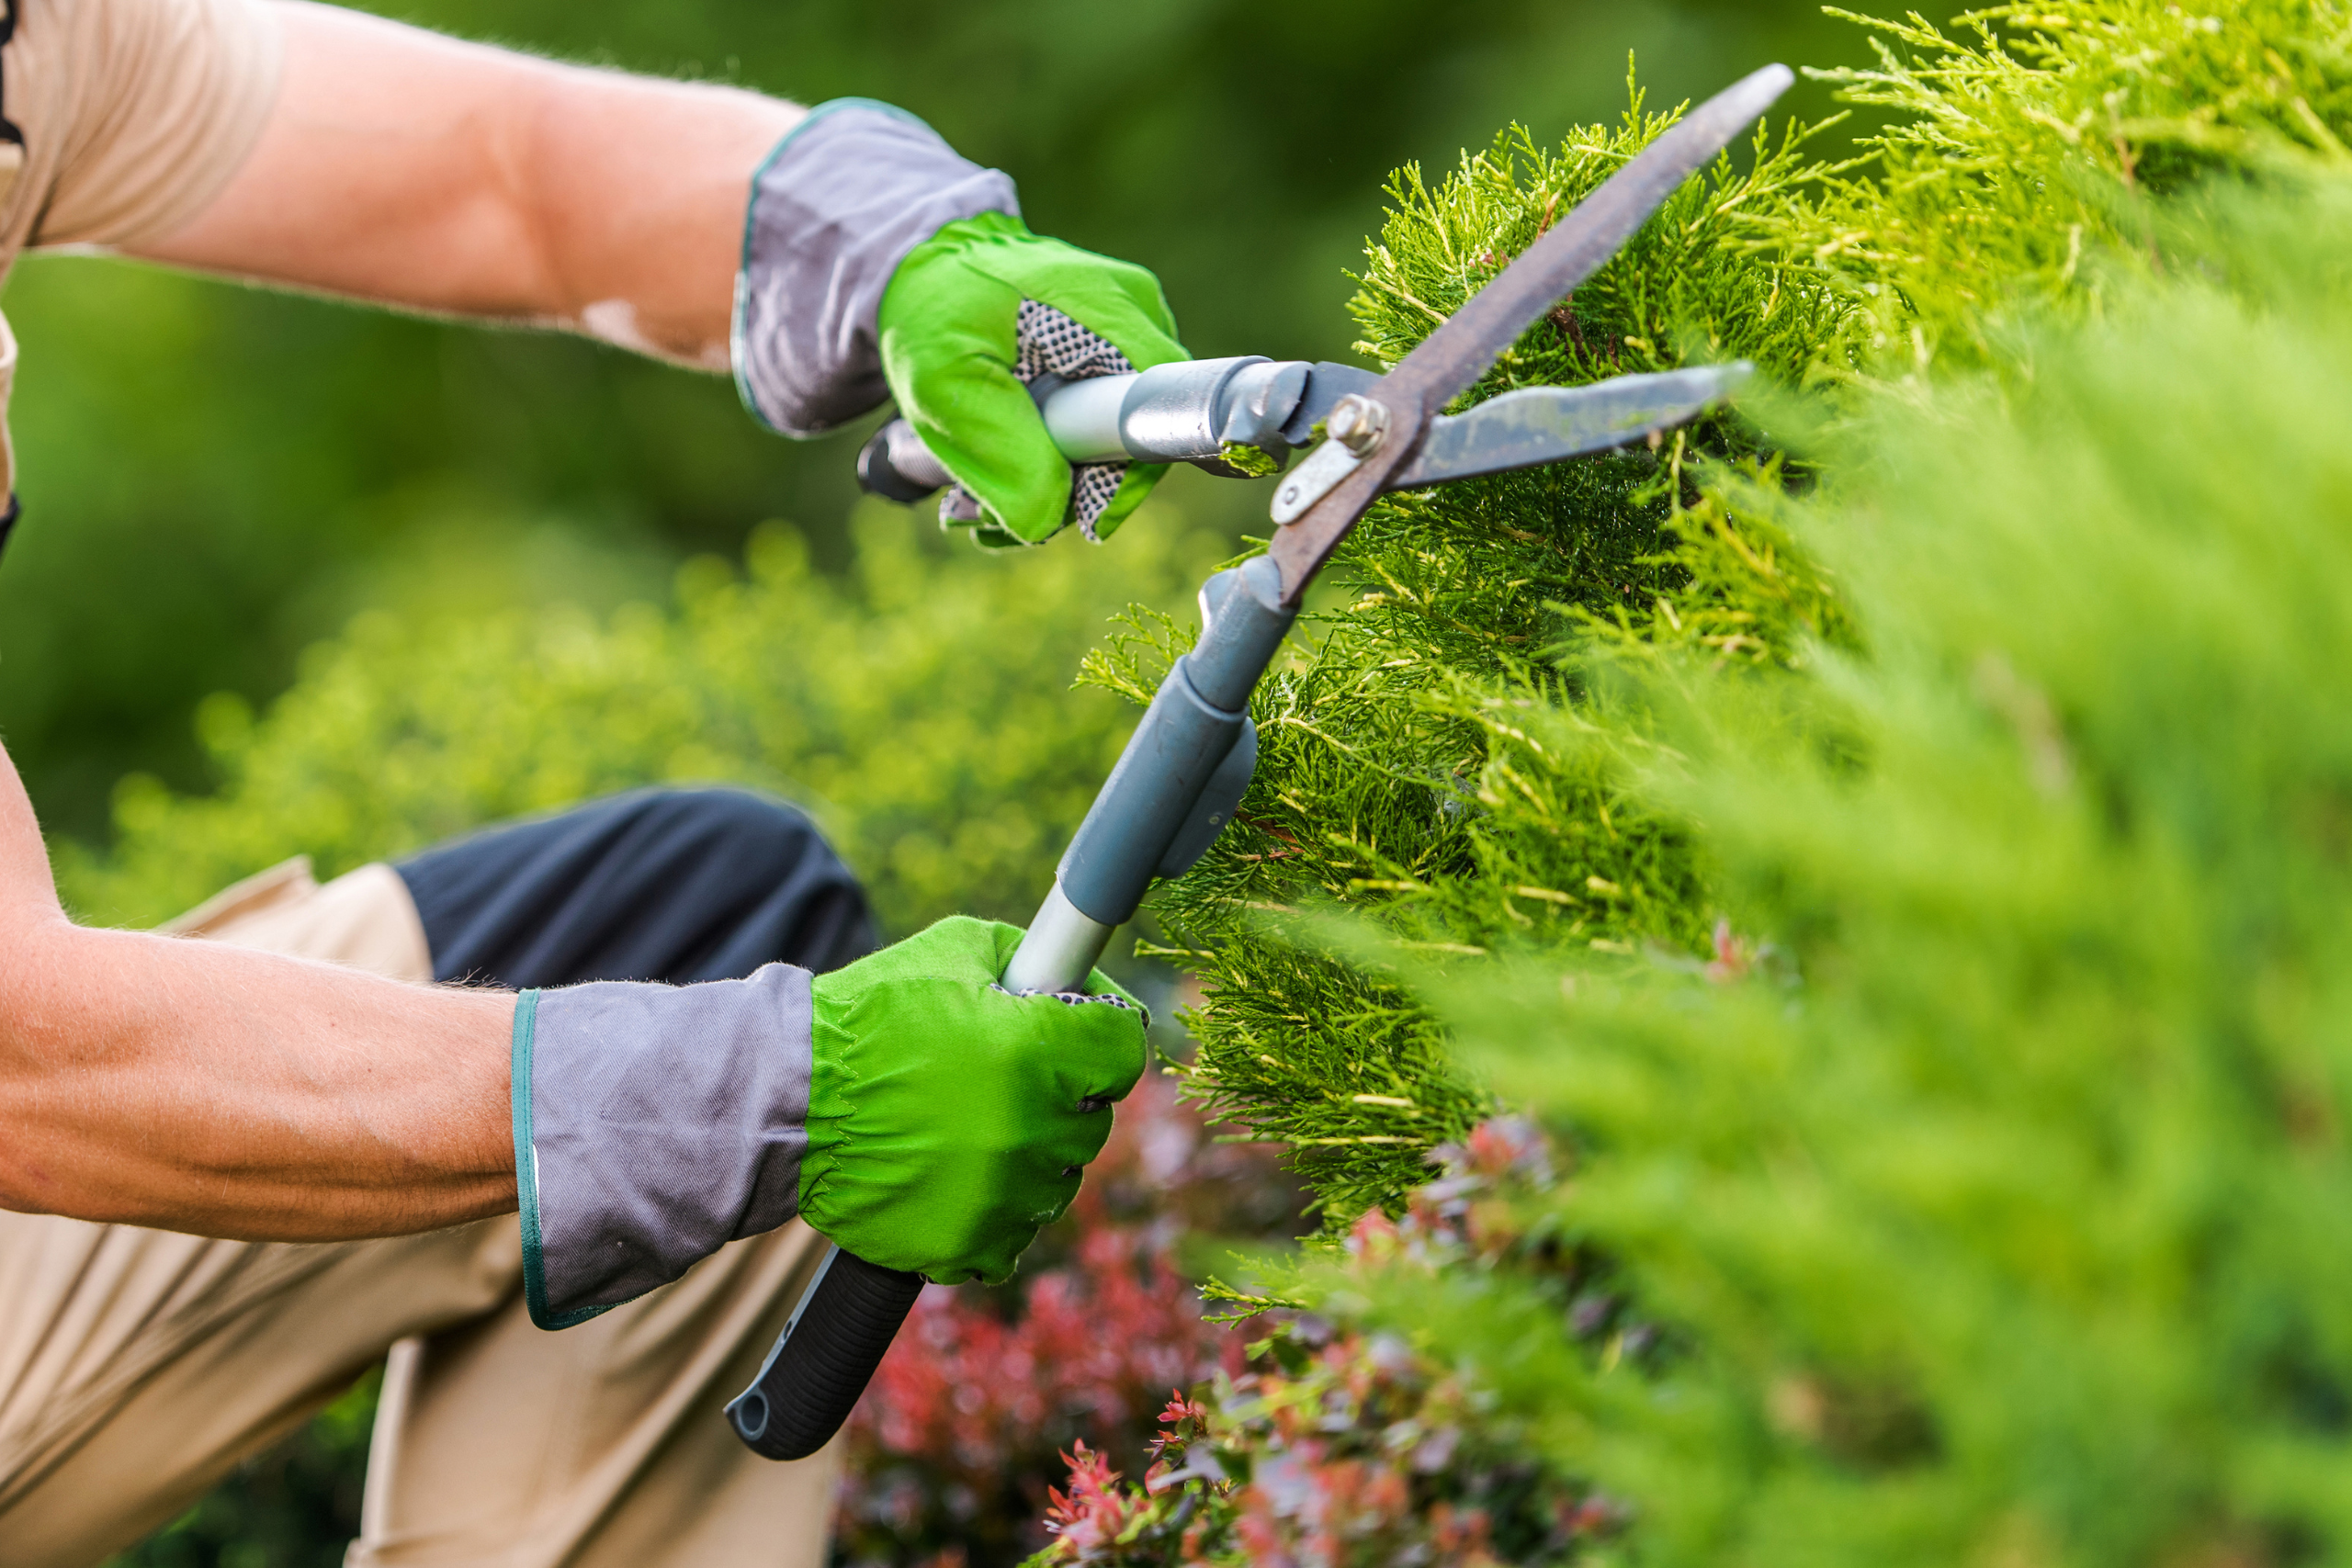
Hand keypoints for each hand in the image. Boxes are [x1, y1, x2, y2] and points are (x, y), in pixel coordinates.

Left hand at [731, 101, 1186, 547]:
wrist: (920, 267)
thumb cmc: (932, 309)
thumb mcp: (945, 380)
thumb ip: (1000, 451)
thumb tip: (1046, 523)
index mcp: (1113, 314)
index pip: (1157, 419)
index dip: (1118, 483)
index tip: (1064, 517)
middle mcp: (1136, 322)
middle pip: (1132, 443)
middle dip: (1061, 497)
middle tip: (977, 515)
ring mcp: (1123, 341)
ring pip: (1107, 448)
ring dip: (1039, 490)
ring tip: (964, 504)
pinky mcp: (1101, 361)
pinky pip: (1090, 432)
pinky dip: (1038, 464)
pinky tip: (987, 478)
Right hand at [801, 916, 1148, 1281]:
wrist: (788, 1100)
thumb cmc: (870, 1017)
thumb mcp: (955, 951)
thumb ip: (1032, 959)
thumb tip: (1082, 982)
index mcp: (1038, 1051)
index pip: (1125, 1049)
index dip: (1099, 1037)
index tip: (1073, 1037)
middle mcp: (1032, 1128)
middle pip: (1093, 1117)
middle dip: (1060, 1095)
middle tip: (1004, 1080)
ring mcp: (1003, 1194)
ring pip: (1057, 1179)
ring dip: (1029, 1155)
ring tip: (970, 1130)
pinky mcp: (969, 1243)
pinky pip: (1014, 1236)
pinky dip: (994, 1213)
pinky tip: (957, 1179)